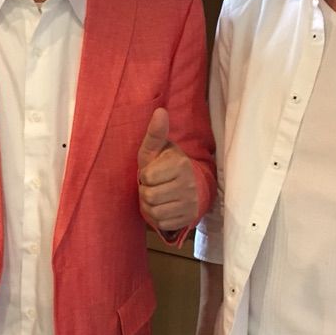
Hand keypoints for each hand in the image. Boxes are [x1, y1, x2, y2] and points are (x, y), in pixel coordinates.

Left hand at [137, 108, 198, 232]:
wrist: (188, 185)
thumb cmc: (164, 164)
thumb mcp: (156, 148)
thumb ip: (155, 132)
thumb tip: (160, 111)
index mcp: (180, 164)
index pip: (147, 177)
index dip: (145, 176)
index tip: (152, 173)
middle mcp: (188, 184)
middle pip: (149, 196)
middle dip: (146, 192)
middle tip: (154, 186)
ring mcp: (190, 203)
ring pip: (155, 212)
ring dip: (150, 206)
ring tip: (157, 196)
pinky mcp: (189, 218)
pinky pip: (162, 223)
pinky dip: (158, 218)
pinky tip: (163, 207)